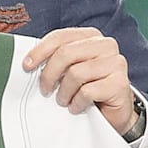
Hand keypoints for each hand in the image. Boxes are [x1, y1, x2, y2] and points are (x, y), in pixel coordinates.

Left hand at [22, 27, 137, 134]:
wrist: (114, 111)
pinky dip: (76, 102)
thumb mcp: (70, 68)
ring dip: (64, 92)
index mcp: (91, 36)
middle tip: (45, 89)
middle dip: (49, 74)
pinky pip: (87, 92)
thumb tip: (29, 62)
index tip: (27, 66)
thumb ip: (56, 59)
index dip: (40, 51)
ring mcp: (116, 63)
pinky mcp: (120, 83)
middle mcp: (105, 45)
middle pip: (65, 53)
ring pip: (75, 74)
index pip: (60, 37)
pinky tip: (76, 106)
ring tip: (63, 100)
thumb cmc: (89, 86)